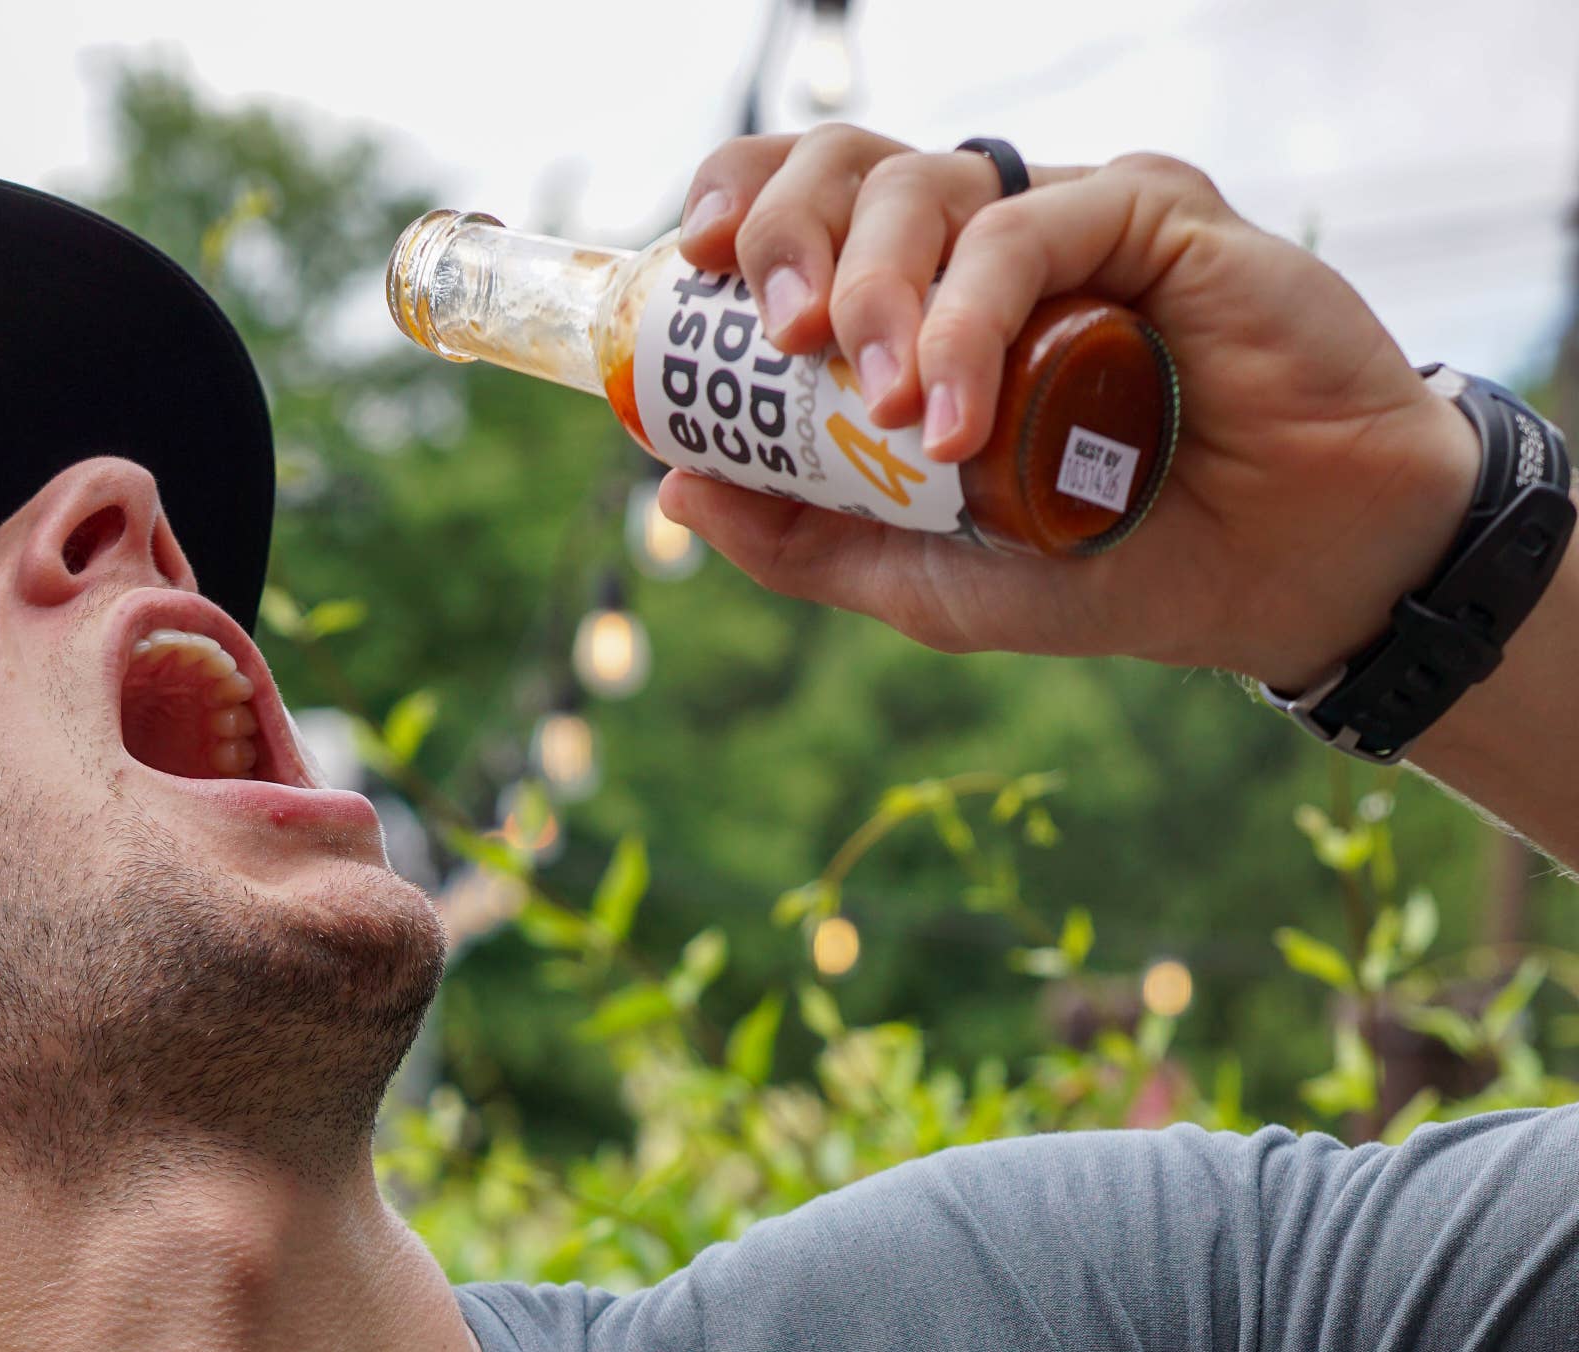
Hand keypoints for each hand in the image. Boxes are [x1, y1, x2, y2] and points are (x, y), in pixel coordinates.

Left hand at [660, 127, 1482, 688]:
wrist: (1277, 580)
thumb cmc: (1107, 566)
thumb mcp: (926, 580)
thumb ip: (806, 538)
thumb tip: (675, 487)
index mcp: (920, 304)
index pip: (808, 210)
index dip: (740, 212)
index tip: (694, 275)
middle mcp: (982, 247)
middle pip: (846, 168)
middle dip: (788, 238)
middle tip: (782, 342)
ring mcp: (1068, 223)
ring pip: (929, 180)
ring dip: (877, 284)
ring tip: (887, 407)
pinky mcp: (1154, 216)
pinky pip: (1032, 225)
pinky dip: (974, 316)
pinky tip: (962, 420)